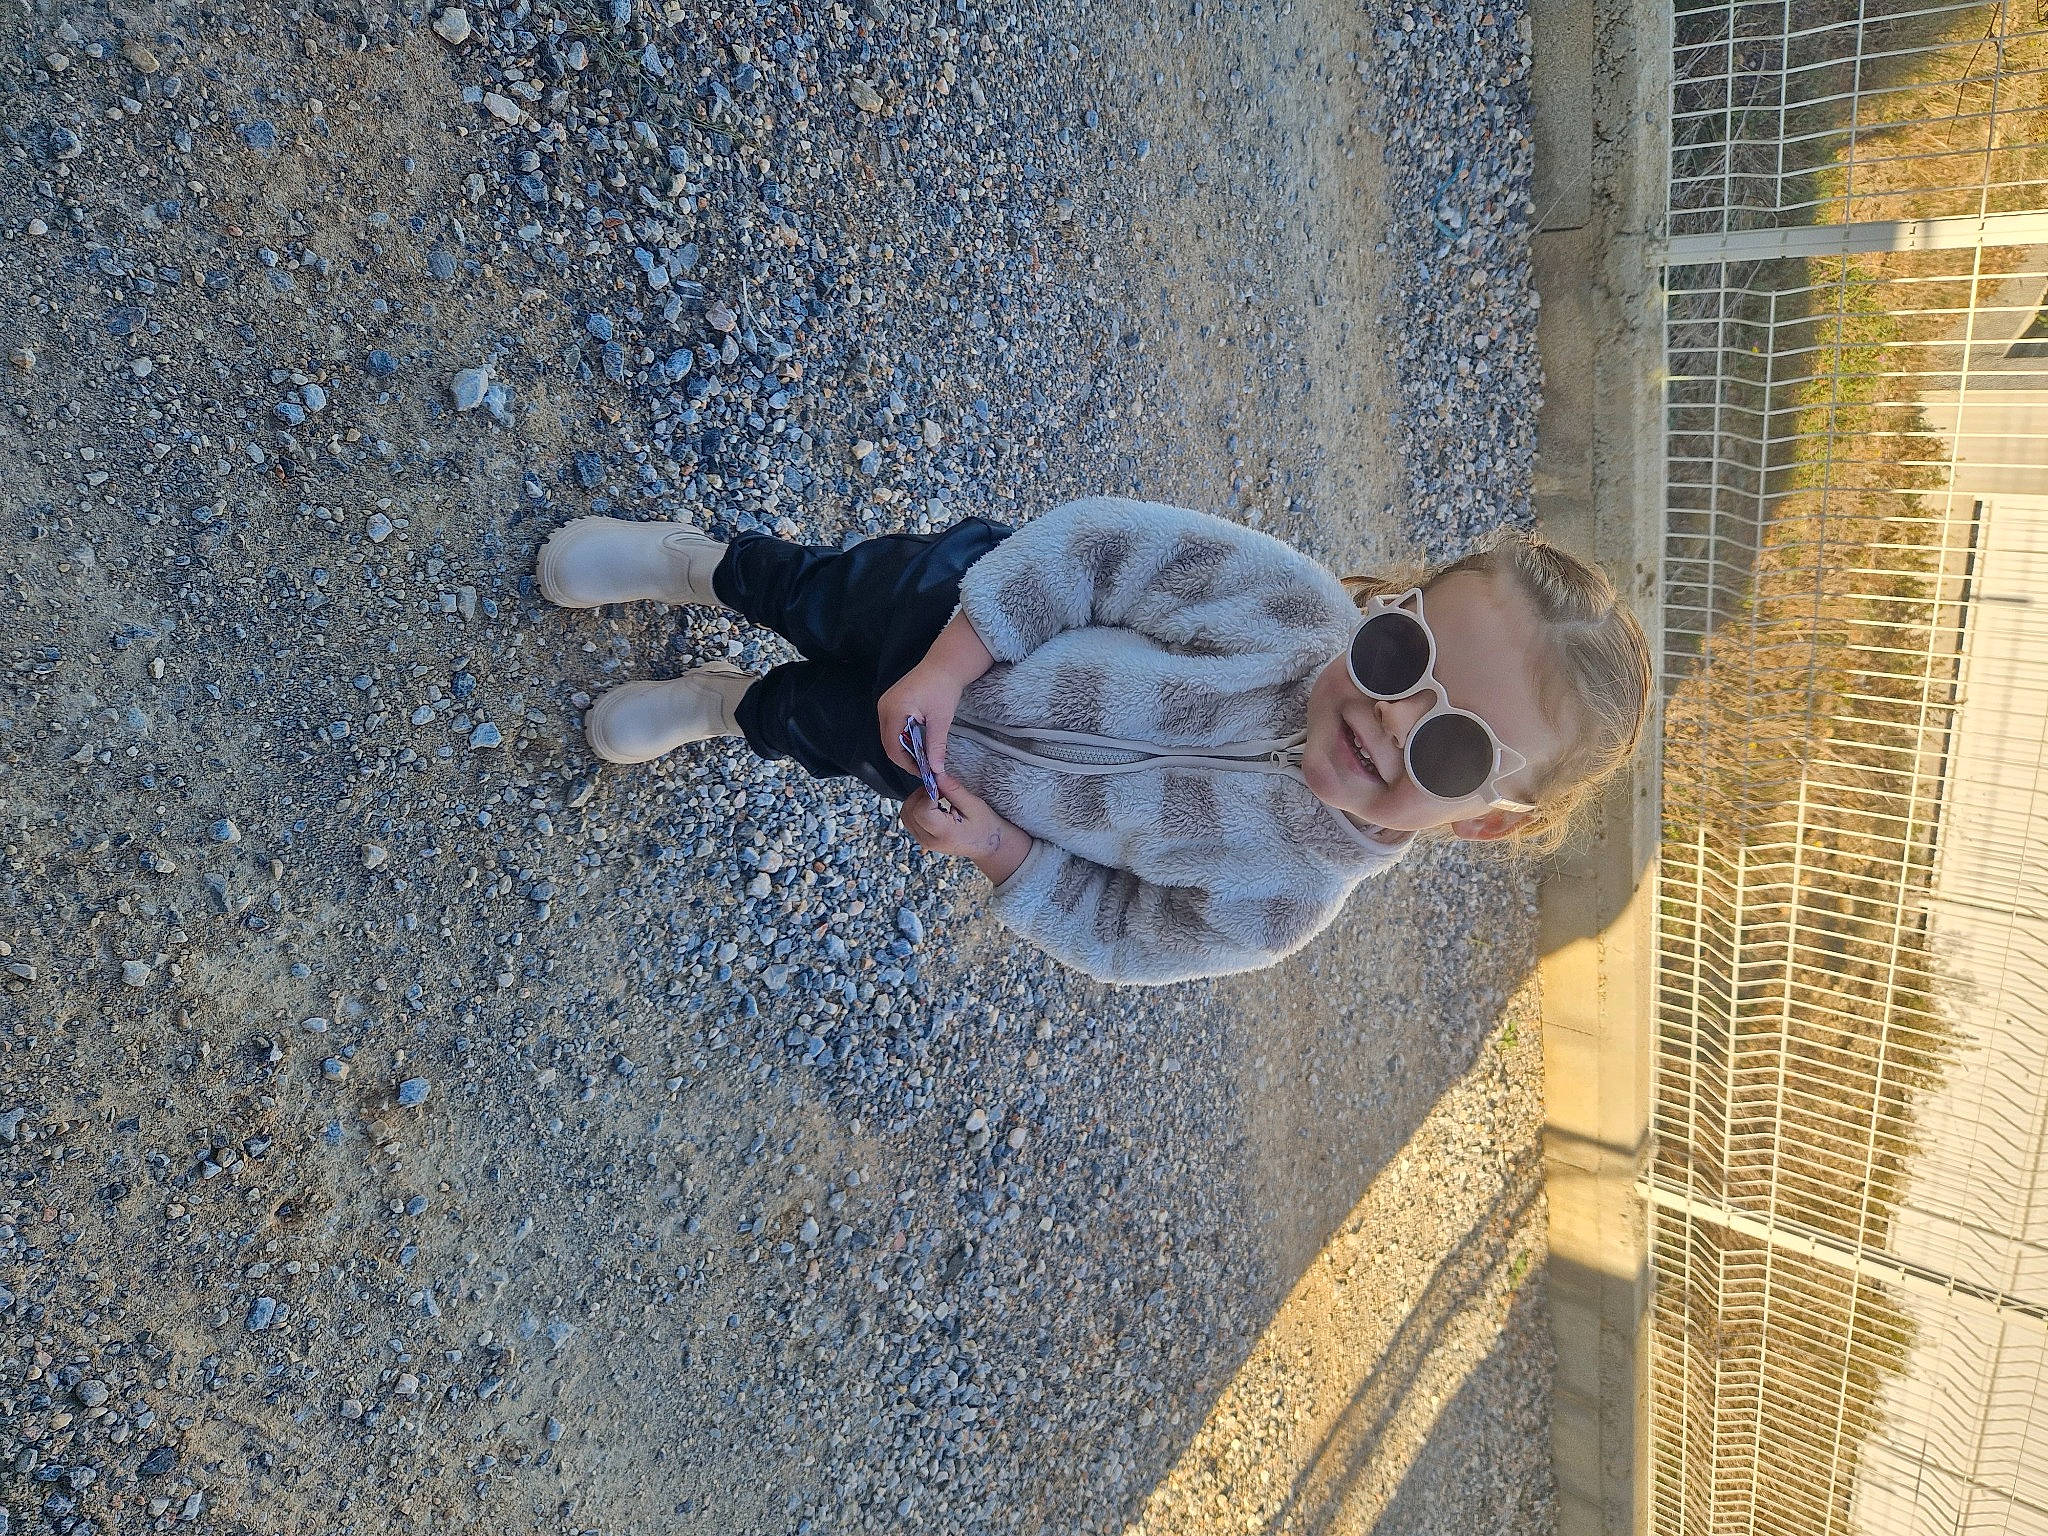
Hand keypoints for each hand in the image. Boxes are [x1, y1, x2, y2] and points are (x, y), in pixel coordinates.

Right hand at [877, 612, 994, 778]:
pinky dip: (902, 736)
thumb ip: (936, 746)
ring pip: (889, 736)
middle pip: (888, 743)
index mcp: (894, 710)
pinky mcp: (890, 701)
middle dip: (904, 757)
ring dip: (903, 747)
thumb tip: (936, 769)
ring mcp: (885, 703)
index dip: (906, 763)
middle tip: (923, 765)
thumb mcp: (941, 720)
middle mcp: (884, 707)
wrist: (945, 664)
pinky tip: (917, 739)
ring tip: (922, 754)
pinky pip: (892, 726)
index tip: (922, 771)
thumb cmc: (944, 688)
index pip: (892, 747)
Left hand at [898, 769, 1029, 884]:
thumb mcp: (975, 806)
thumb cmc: (986, 826)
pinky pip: (909, 819)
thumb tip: (938, 775)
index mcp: (944, 834)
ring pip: (906, 814)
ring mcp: (923, 841)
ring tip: (937, 797)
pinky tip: (933, 804)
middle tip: (939, 789)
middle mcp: (929, 841)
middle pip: (909, 811)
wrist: (988, 846)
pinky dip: (916, 807)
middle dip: (921, 794)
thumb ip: (954, 790)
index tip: (941, 787)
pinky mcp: (921, 839)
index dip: (928, 793)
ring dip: (917, 800)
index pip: (922, 811)